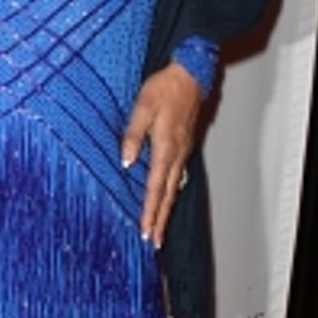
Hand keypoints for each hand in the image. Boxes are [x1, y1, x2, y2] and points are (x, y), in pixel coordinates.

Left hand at [120, 62, 201, 248]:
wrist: (190, 75)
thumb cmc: (165, 88)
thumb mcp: (142, 107)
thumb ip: (133, 135)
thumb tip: (126, 162)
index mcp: (165, 147)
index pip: (155, 187)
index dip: (150, 211)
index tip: (147, 230)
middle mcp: (177, 154)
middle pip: (168, 195)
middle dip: (161, 220)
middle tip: (155, 242)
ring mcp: (182, 152)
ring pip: (173, 188)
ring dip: (166, 210)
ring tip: (159, 229)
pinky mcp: (182, 147)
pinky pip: (176, 177)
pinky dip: (170, 194)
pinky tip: (165, 201)